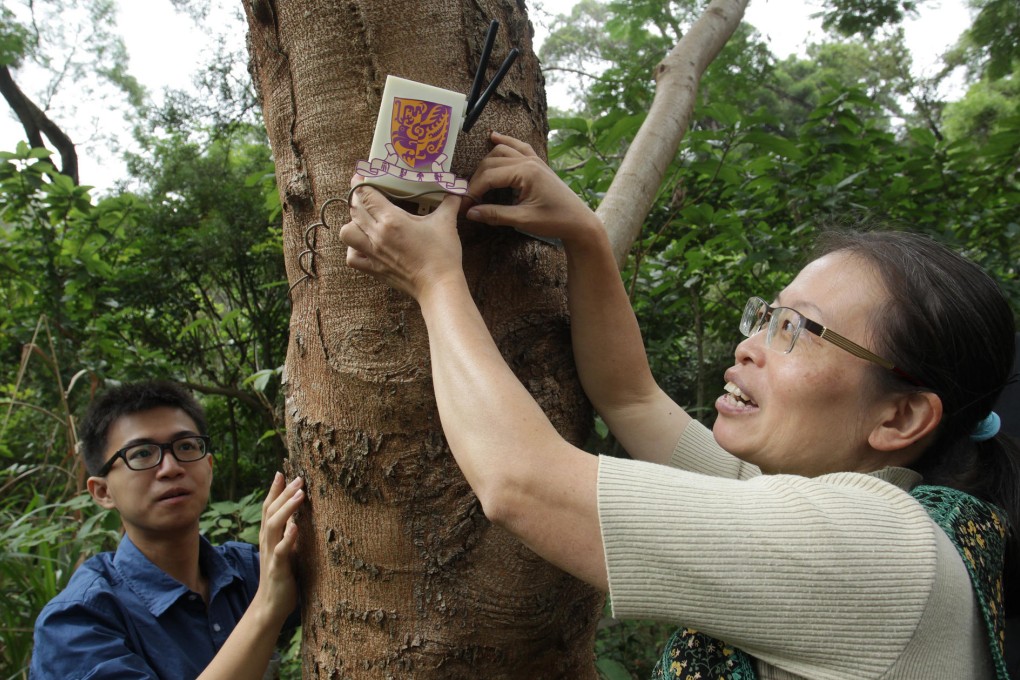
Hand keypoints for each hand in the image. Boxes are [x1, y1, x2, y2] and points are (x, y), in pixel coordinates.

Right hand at [255, 472, 303, 622]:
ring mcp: (271, 554)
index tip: (282, 472)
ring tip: (300, 494)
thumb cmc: (282, 577)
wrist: (270, 606)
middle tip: (298, 477)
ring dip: (287, 508)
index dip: (274, 490)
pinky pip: (281, 551)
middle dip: (283, 493)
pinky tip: (296, 527)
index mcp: (269, 537)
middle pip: (271, 512)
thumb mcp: (286, 550)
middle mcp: (267, 542)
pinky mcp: (278, 569)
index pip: (269, 508)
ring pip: (274, 526)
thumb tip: (297, 516)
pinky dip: (288, 538)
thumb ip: (288, 533)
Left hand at [340, 179, 463, 299]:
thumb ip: (449, 203)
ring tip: (364, 220)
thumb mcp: (446, 223)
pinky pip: (352, 257)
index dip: (360, 182)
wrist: (439, 286)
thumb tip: (455, 192)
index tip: (361, 176)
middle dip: (357, 198)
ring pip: (347, 232)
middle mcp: (377, 235)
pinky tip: (365, 244)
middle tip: (365, 193)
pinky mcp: (374, 269)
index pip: (365, 195)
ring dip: (352, 223)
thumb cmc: (442, 255)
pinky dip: (353, 249)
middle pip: (354, 210)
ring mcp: (373, 254)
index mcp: (391, 220)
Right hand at [465, 131, 603, 243]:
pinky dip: (505, 142)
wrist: (579, 221)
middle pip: (491, 162)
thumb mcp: (523, 220)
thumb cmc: (555, 220)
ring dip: (486, 162)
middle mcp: (529, 161)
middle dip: (476, 179)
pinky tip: (494, 137)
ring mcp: (534, 160)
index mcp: (525, 172)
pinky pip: (519, 147)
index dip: (473, 191)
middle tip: (469, 198)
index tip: (464, 206)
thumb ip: (495, 215)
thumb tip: (470, 213)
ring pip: (502, 151)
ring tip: (475, 179)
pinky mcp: (538, 164)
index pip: (489, 176)